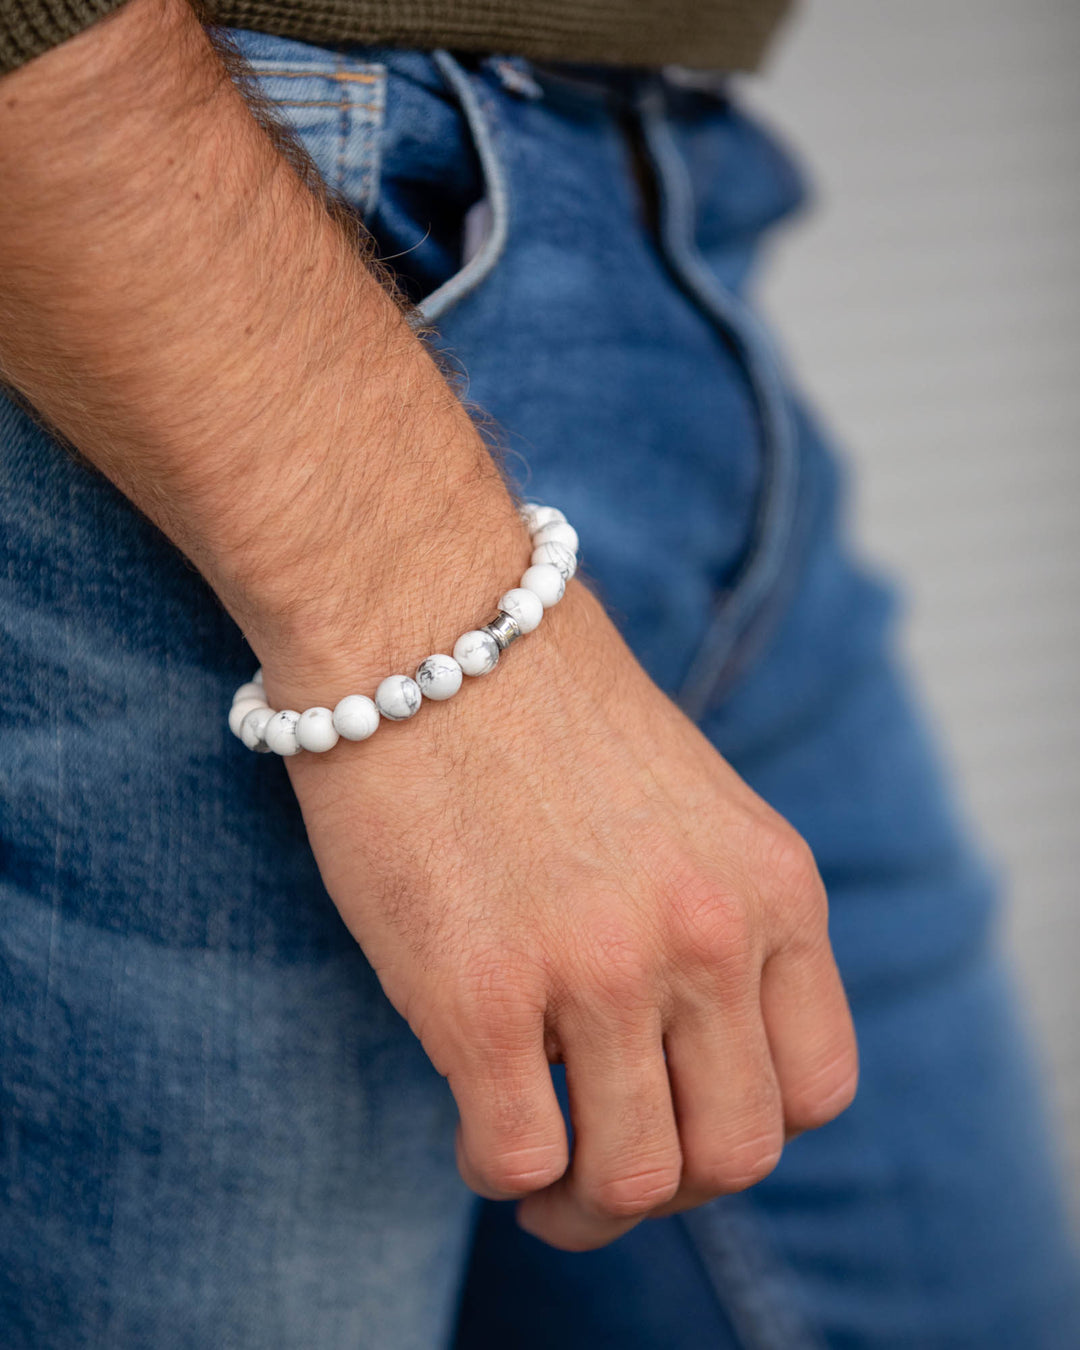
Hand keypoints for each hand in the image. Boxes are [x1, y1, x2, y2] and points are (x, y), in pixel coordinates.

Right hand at [262, 568, 857, 1251]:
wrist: (425, 612)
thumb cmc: (541, 695)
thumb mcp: (689, 801)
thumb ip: (713, 912)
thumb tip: (681, 1037)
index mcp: (773, 885)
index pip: (819, 1086)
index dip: (749, 1124)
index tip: (682, 1113)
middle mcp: (706, 934)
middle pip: (736, 1152)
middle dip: (671, 1184)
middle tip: (605, 1161)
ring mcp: (597, 967)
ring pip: (633, 1177)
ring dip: (585, 1204)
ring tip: (542, 1172)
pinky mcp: (477, 991)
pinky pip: (518, 1157)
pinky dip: (501, 1169)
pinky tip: (476, 1118)